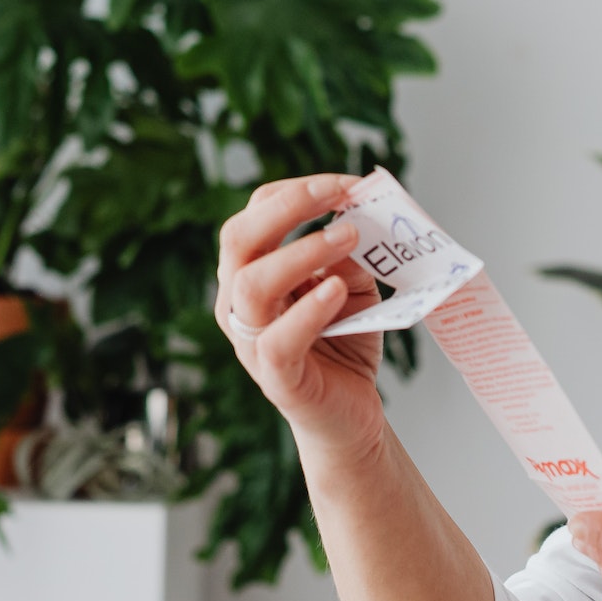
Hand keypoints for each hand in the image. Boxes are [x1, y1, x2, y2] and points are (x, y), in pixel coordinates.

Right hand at [216, 174, 387, 453]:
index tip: (348, 183)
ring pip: (251, 285)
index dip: (298, 190)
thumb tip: (363, 212)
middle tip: (338, 193)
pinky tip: (337, 290)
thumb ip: (350, 253)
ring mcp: (250, 342)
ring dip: (303, 252)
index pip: (255, 213)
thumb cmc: (345, 344)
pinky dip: (307, 310)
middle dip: (288, 206)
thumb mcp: (352, 285)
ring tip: (349, 236)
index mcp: (251, 271)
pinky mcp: (275, 378)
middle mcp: (239, 303)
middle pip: (238, 238)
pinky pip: (276, 340)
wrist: (352, 416)